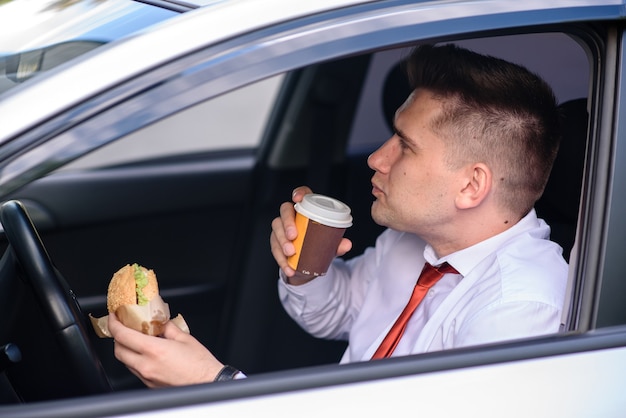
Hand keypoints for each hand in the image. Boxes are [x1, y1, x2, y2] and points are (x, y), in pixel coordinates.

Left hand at [108, 312, 223, 387]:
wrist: (208, 382)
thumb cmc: (200, 364)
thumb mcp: (185, 338)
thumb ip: (168, 328)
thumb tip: (159, 322)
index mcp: (154, 350)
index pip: (123, 336)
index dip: (114, 324)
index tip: (114, 317)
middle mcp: (147, 365)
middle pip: (118, 351)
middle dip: (118, 337)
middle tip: (124, 327)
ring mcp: (147, 377)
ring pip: (125, 361)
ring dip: (126, 349)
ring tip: (136, 340)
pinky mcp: (150, 384)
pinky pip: (135, 370)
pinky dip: (135, 360)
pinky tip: (146, 354)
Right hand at [270, 186, 351, 281]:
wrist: (307, 264)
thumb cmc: (319, 245)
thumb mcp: (329, 245)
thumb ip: (337, 244)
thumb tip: (347, 244)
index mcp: (307, 209)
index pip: (303, 194)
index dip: (299, 193)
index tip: (297, 199)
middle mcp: (292, 215)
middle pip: (285, 211)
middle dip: (287, 223)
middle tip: (293, 236)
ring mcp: (281, 228)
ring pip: (277, 228)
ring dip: (282, 241)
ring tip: (291, 253)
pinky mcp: (275, 242)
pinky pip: (274, 248)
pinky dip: (281, 259)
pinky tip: (288, 267)